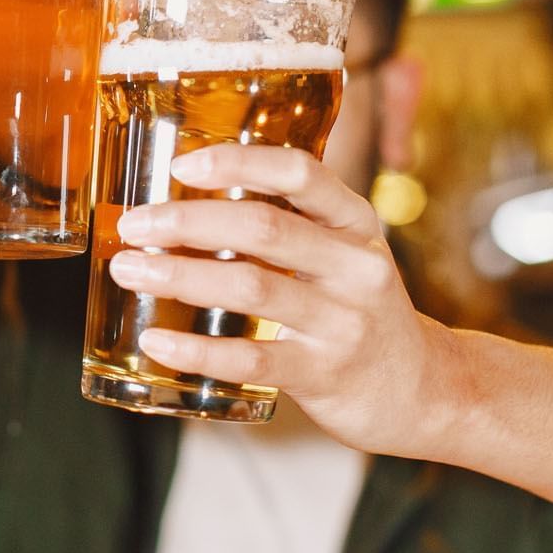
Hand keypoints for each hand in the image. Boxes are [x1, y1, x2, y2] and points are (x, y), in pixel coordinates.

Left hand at [111, 144, 460, 457]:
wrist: (423, 390)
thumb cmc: (358, 310)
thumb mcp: (343, 254)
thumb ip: (289, 224)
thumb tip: (189, 196)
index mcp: (355, 224)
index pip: (301, 173)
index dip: (239, 162)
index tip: (183, 165)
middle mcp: (355, 267)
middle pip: (262, 228)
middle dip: (186, 222)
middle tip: (133, 225)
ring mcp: (343, 324)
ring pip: (250, 288)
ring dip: (179, 275)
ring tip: (129, 269)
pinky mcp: (324, 375)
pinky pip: (250, 359)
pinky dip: (195, 349)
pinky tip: (154, 340)